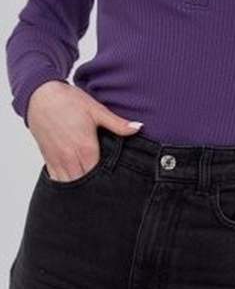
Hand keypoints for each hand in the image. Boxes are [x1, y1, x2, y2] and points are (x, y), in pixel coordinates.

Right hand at [27, 80, 142, 181]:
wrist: (41, 96)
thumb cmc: (69, 101)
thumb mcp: (96, 110)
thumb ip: (118, 124)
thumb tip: (139, 127)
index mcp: (86, 148)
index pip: (100, 175)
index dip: (109, 181)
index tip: (119, 183)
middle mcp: (70, 158)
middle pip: (85, 184)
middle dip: (96, 188)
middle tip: (108, 190)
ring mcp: (58, 160)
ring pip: (71, 185)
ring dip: (81, 189)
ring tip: (93, 191)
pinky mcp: (48, 159)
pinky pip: (57, 180)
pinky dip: (66, 184)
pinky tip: (76, 185)